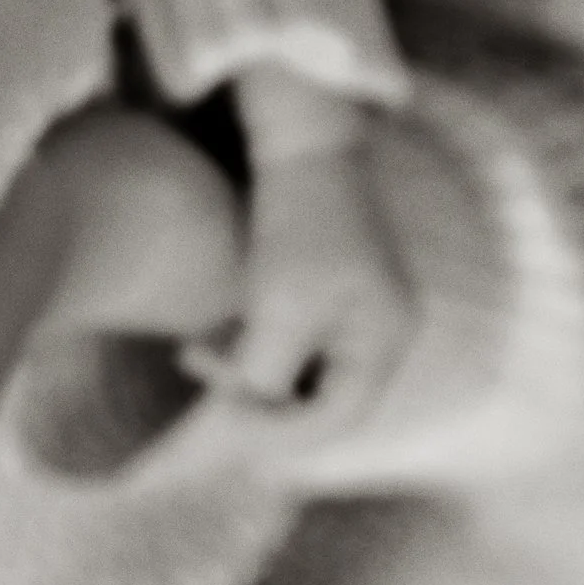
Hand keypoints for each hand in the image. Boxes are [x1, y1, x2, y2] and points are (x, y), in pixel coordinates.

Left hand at [216, 142, 410, 430]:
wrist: (302, 145)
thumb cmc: (296, 224)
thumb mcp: (281, 308)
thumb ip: (270, 372)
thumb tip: (251, 414)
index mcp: (386, 341)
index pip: (339, 416)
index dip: (282, 436)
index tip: (227, 439)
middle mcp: (383, 332)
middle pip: (324, 400)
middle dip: (264, 410)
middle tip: (208, 418)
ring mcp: (360, 310)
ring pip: (304, 372)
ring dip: (253, 378)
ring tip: (197, 363)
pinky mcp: (330, 291)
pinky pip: (296, 343)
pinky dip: (256, 351)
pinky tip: (210, 345)